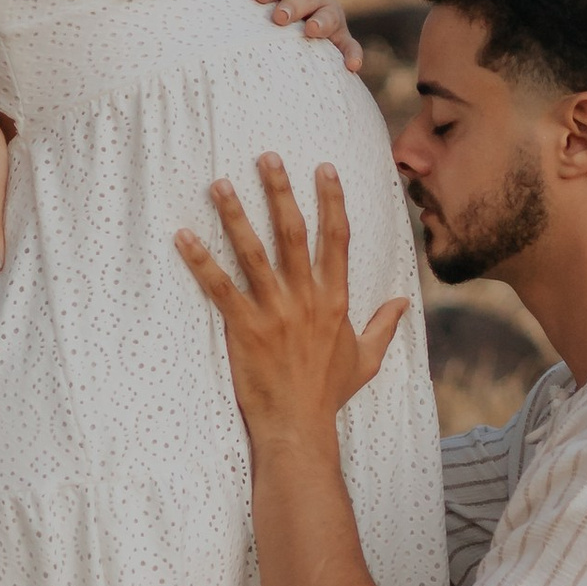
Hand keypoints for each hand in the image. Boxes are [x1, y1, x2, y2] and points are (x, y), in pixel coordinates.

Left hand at [177, 155, 405, 442]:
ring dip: (235, 215)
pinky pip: (220, 288)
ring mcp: (275, 312)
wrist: (300, 428)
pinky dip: (201, 262)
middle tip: (266, 157)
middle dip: (280, 191)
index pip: (337, 239)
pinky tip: (184, 237)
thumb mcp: (366, 360)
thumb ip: (383, 327)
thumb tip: (402, 304)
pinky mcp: (245, 329)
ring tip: (219, 184)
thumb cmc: (328, 395)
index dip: (331, 200)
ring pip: (253, 252)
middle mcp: (307, 298)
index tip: (324, 168)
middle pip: (293, 233)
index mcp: (335, 300)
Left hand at [244, 0, 363, 72]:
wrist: (301, 26)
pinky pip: (350, 46)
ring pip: (330, 16)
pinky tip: (352, 66)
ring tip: (311, 29)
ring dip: (322, 22)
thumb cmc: (279, 4)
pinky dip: (353, 54)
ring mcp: (333, 17)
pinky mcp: (342, 39)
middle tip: (278, 17)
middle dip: (294, 4)